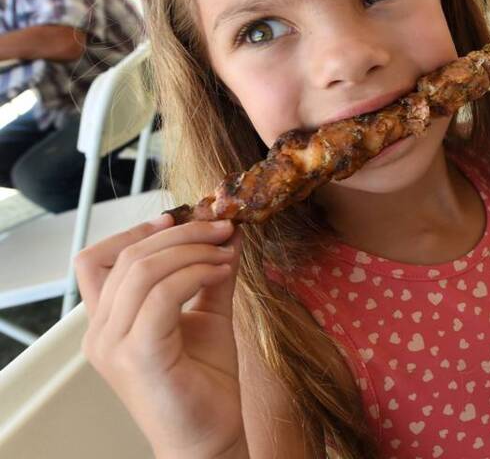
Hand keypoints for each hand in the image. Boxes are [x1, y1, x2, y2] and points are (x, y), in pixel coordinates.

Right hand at [76, 216, 244, 458]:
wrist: (210, 438)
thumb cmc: (204, 382)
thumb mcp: (208, 315)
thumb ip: (211, 274)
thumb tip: (228, 230)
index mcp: (108, 322)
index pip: (97, 260)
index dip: (135, 230)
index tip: (179, 216)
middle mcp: (101, 333)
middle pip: (128, 256)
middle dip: (180, 232)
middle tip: (222, 226)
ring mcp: (114, 345)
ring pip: (143, 270)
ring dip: (192, 249)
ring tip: (228, 250)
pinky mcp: (138, 356)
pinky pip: (161, 296)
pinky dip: (195, 273)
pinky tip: (222, 271)